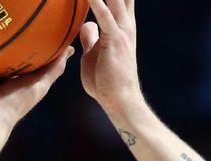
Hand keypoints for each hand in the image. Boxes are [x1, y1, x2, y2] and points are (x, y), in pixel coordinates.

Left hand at [80, 0, 142, 120]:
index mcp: (120, 25)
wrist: (119, 101)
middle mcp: (125, 23)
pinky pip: (104, 16)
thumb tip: (85, 26)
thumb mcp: (93, 55)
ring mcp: (122, 31)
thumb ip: (91, 38)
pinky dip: (96, 2)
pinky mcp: (115, 41)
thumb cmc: (106, 82)